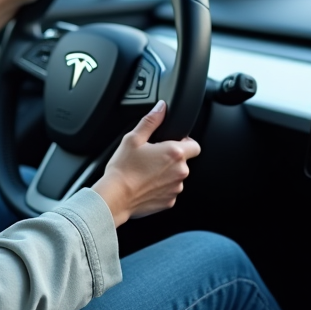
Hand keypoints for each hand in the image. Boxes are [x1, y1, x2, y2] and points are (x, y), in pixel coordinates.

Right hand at [92, 101, 200, 226]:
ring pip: (176, 176)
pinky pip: (169, 190)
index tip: (171, 143)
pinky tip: (146, 184)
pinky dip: (161, 187)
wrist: (116, 197)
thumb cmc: (123, 169)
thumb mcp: (133, 138)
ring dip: (166, 173)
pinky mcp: (169, 201)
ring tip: (146, 172)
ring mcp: (175, 188)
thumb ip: (151, 120)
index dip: (185, 142)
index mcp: (174, 153)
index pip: (195, 145)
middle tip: (151, 157)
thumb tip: (161, 107)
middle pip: (184, 161)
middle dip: (171, 158)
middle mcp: (180, 172)